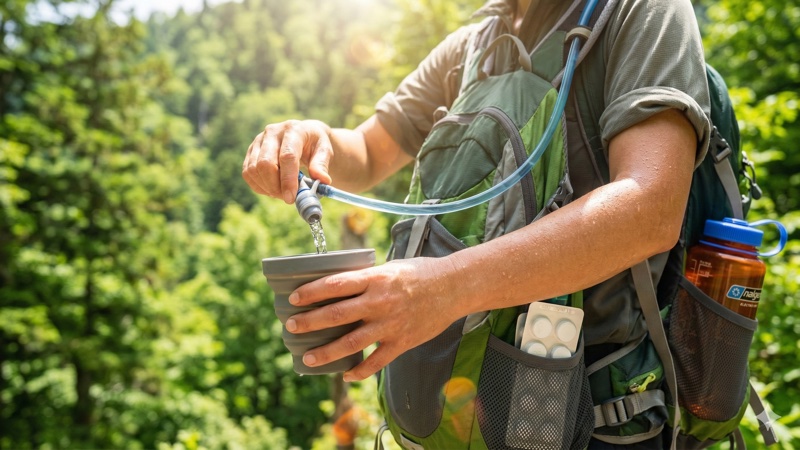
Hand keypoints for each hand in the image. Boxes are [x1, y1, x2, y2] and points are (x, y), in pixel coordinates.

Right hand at [242, 119, 333, 203]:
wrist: (304, 135)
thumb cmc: (315, 144)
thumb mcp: (324, 151)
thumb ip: (322, 165)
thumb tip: (322, 180)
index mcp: (293, 130)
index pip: (287, 156)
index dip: (288, 179)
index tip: (291, 198)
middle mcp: (272, 132)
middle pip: (265, 163)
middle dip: (275, 186)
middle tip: (288, 198)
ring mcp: (259, 140)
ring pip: (253, 170)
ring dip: (267, 188)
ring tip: (282, 193)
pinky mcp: (251, 150)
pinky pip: (248, 173)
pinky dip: (259, 186)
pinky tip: (272, 189)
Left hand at [283, 257, 463, 381]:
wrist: (455, 286)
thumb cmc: (421, 272)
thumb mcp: (390, 267)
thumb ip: (366, 278)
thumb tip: (338, 285)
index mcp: (375, 278)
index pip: (335, 285)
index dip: (311, 292)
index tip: (293, 299)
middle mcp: (380, 302)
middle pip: (336, 315)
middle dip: (309, 322)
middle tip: (290, 327)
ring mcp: (391, 324)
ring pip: (351, 343)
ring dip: (326, 352)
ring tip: (308, 358)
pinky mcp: (403, 341)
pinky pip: (377, 362)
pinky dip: (359, 370)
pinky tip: (346, 374)